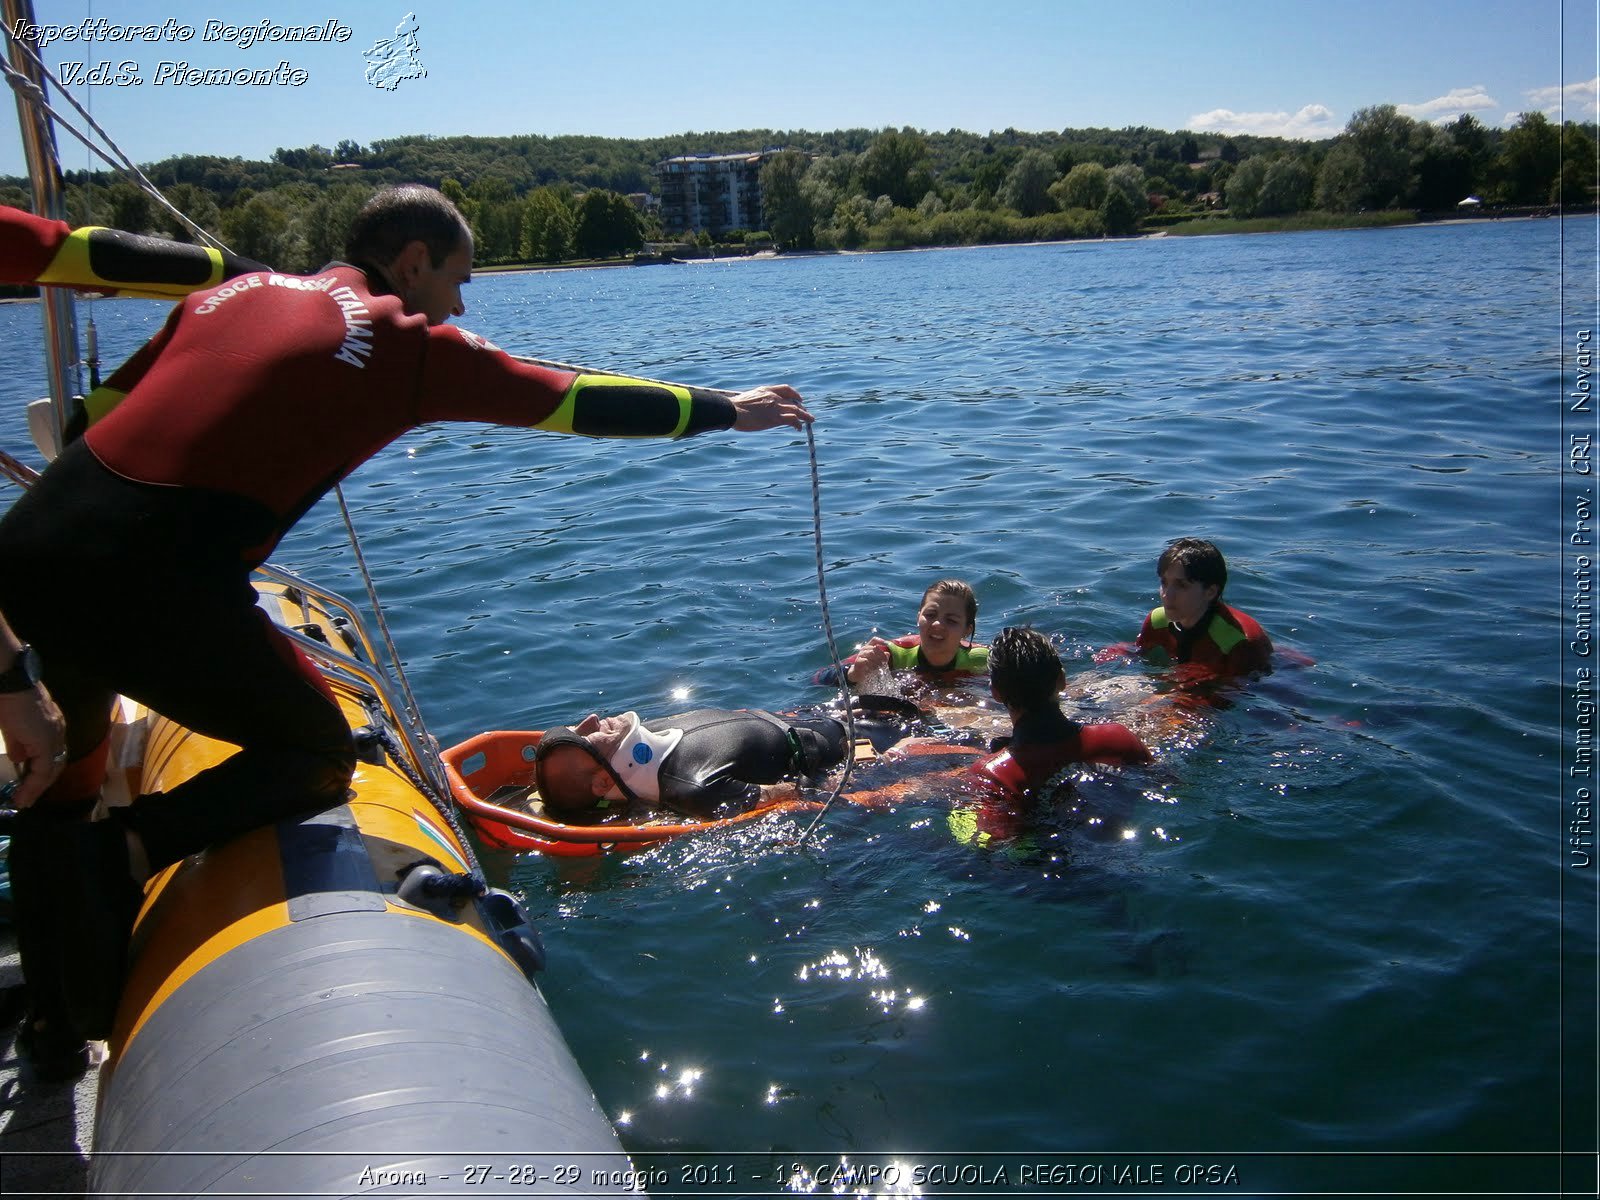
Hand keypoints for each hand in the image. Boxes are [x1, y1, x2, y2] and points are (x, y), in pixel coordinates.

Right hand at [0, 685, 66, 806]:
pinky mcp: (45, 742)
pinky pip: (43, 769)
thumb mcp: (13, 727)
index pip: (52, 754)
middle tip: (27, 799)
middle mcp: (58, 733)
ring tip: (24, 801)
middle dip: (42, 784)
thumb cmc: (9, 700)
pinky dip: (34, 785)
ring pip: (51, 769)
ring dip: (37, 788)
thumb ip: (19, 744)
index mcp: (52, 727)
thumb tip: (19, 759)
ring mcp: (53, 737)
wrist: (11, 685)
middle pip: (56, 764)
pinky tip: (23, 794)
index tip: (30, 786)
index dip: (43, 772)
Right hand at [729, 384, 813, 430]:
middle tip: (805, 414)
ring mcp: (776, 407)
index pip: (785, 389)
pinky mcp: (776, 418)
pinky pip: (792, 420)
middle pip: (793, 401)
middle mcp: (773, 397)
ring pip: (797, 410)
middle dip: (800, 408)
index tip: (799, 399)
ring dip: (805, 415)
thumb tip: (752, 410)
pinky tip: (799, 428)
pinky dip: (798, 424)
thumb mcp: (746, 400)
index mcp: (766, 390)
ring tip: (810, 420)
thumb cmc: (732, 408)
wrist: (732, 410)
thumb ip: (754, 402)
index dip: (794, 394)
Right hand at [846, 637, 891, 684]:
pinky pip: (866, 660)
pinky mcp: (858, 661)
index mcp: (869, 647)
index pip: (874, 640)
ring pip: (871, 653)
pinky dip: (872, 665)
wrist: (859, 674)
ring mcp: (860, 655)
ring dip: (878, 660)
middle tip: (885, 661)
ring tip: (881, 666)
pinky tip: (874, 669)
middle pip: (874, 648)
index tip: (886, 644)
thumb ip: (883, 657)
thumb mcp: (877, 661)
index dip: (880, 640)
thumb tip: (888, 653)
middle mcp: (864, 649)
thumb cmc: (869, 666)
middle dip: (881, 654)